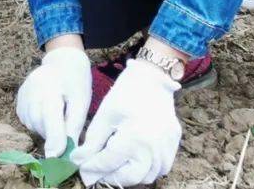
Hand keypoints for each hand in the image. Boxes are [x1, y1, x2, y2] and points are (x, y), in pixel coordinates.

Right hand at [16, 46, 90, 157]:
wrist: (63, 61)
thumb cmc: (76, 82)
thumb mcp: (82, 102)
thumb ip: (74, 126)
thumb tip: (68, 153)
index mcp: (51, 87)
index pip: (50, 117)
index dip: (54, 139)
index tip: (58, 157)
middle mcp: (32, 90)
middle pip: (40, 124)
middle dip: (53, 134)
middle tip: (66, 127)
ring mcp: (22, 94)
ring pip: (32, 124)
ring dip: (45, 128)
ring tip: (57, 115)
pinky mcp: (18, 99)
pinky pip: (27, 120)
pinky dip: (37, 122)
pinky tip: (47, 112)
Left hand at [72, 59, 180, 186]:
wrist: (153, 76)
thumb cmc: (126, 93)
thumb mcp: (104, 115)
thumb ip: (92, 143)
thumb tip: (79, 162)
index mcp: (135, 137)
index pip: (109, 163)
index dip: (92, 169)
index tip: (82, 170)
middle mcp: (155, 146)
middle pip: (131, 177)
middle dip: (112, 177)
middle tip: (98, 171)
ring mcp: (167, 145)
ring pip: (148, 176)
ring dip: (130, 176)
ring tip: (116, 165)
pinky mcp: (174, 143)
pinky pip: (162, 167)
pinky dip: (148, 169)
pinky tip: (135, 160)